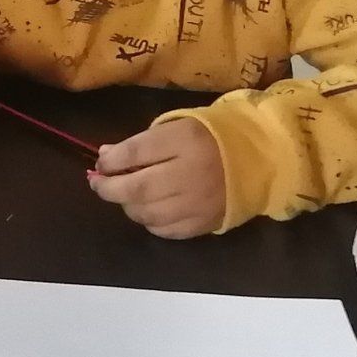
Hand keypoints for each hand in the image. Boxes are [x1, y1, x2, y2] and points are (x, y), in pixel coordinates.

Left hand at [91, 120, 225, 238]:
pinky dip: (149, 221)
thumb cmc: (210, 137)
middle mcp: (191, 174)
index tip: (100, 163)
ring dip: (128, 206)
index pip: (135, 152)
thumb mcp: (176, 127)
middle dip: (109, 188)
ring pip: (147, 214)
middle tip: (98, 184)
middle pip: (136, 189)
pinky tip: (149, 210)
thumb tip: (106, 157)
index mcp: (185, 140)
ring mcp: (197, 204)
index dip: (110, 160)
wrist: (258, 159)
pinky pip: (165, 230)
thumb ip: (141, 142)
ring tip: (126, 196)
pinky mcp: (203, 224)